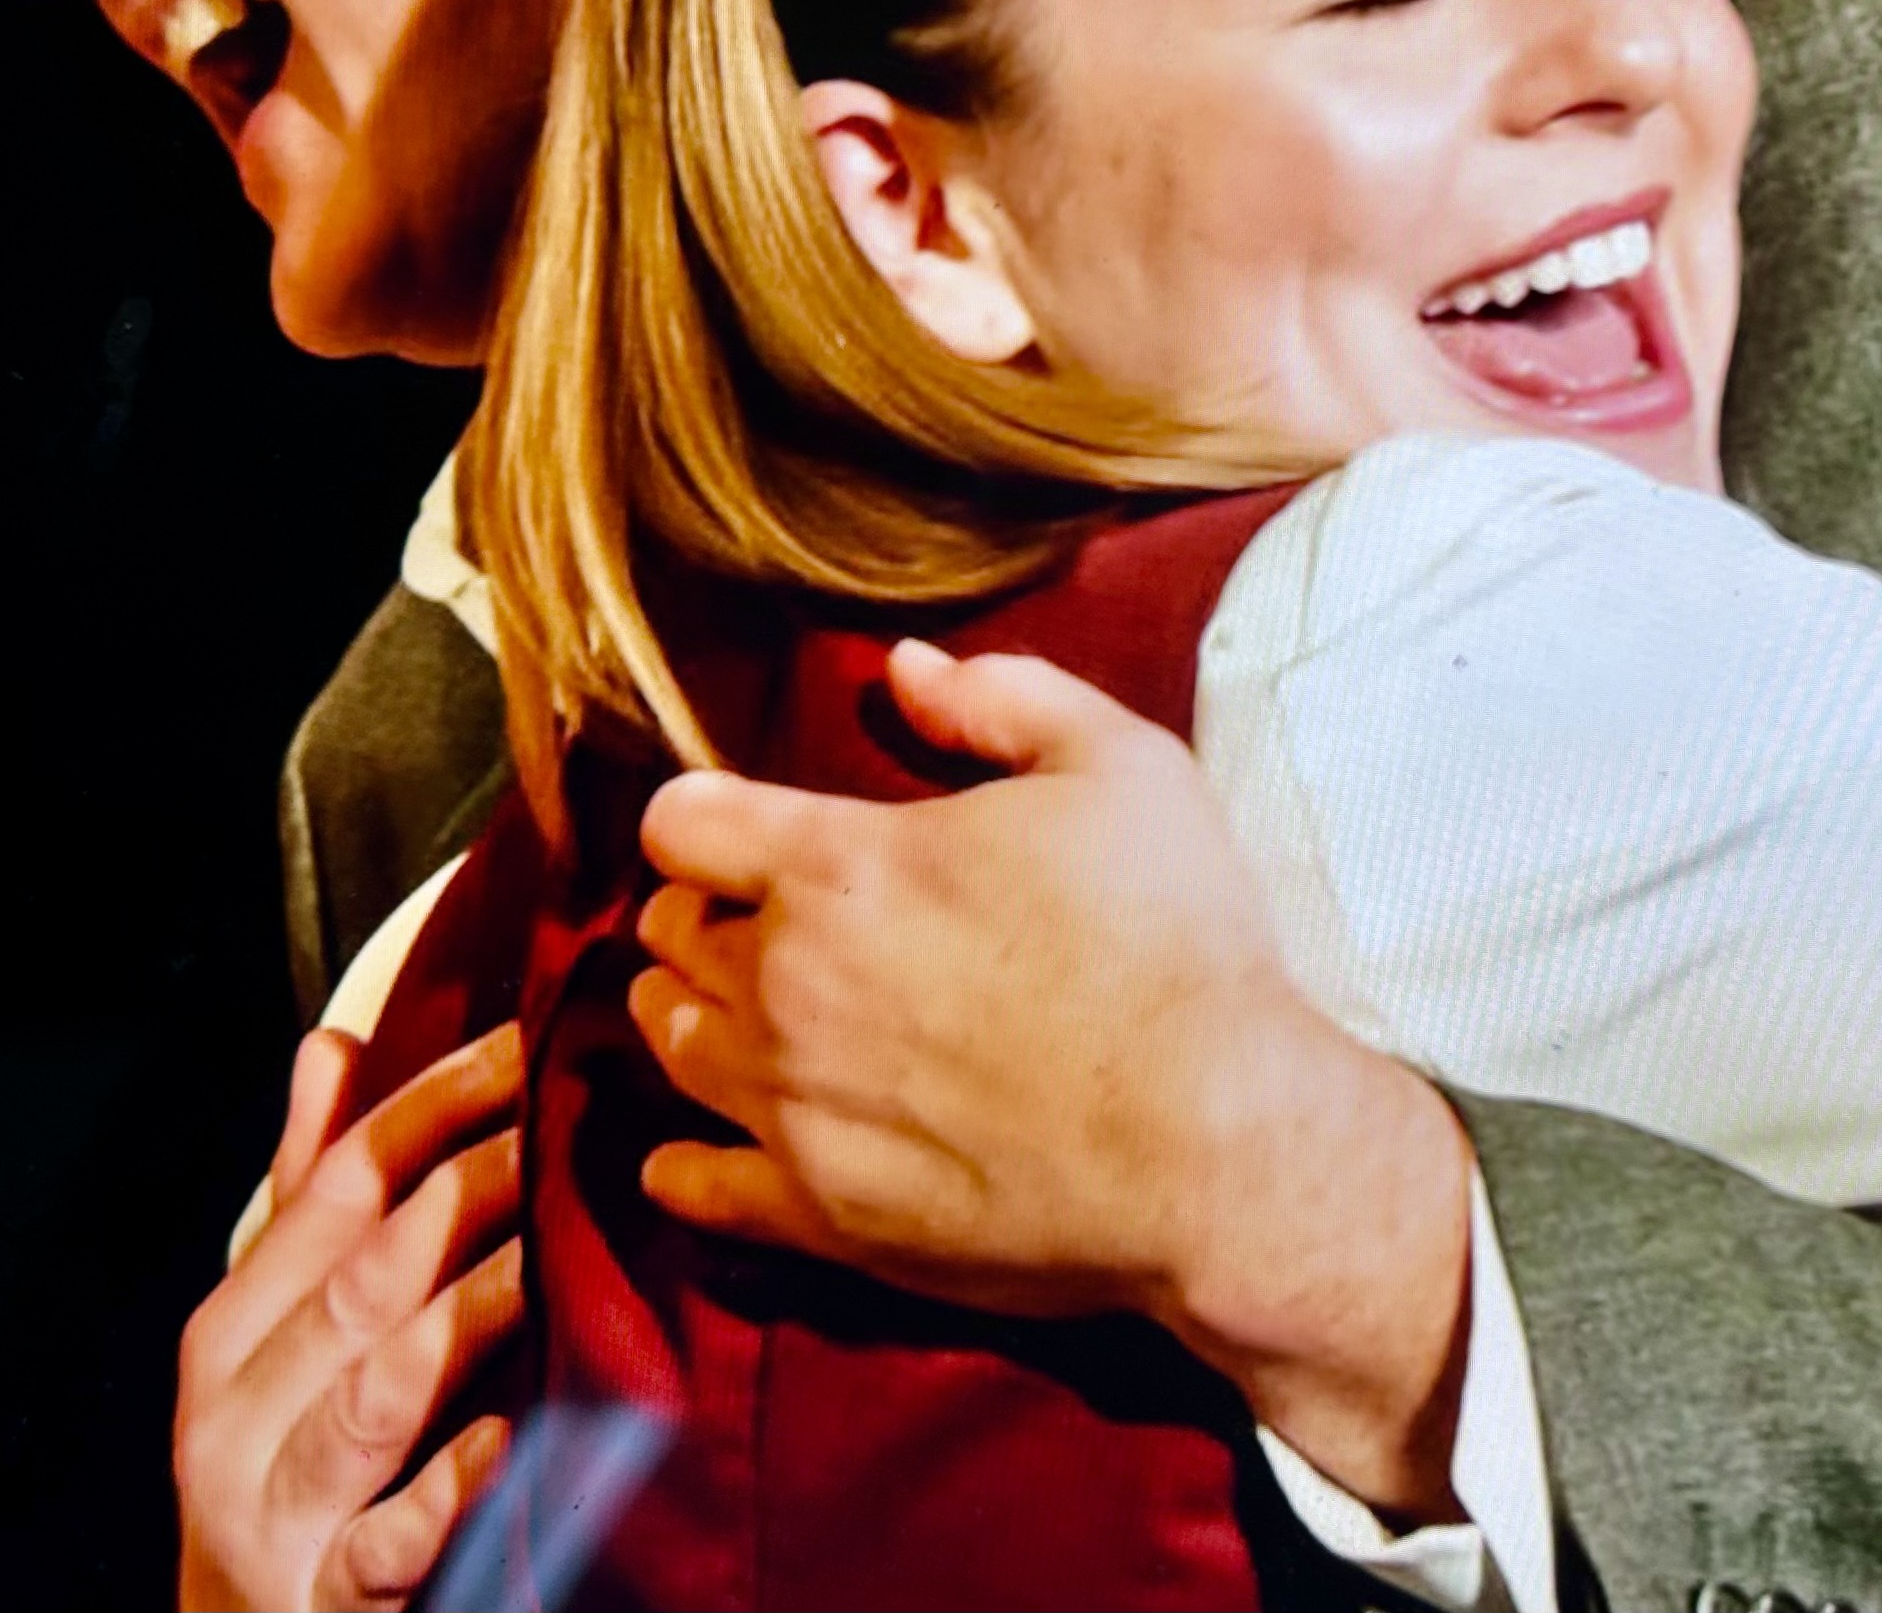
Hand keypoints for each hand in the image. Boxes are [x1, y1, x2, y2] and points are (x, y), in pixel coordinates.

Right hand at [173, 1023, 527, 1611]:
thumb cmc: (277, 1468)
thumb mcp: (272, 1335)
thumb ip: (307, 1194)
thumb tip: (331, 1042)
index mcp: (227, 1334)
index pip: (329, 1193)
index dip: (423, 1109)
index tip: (514, 1044)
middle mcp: (237, 1416)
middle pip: (360, 1282)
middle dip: (459, 1195)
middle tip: (557, 1123)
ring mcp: (277, 1514)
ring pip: (375, 1397)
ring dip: (461, 1317)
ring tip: (543, 1248)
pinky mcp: (326, 1602)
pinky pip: (392, 1541)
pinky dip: (449, 1490)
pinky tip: (509, 1439)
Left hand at [632, 641, 1472, 1515]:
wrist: (1213, 1141)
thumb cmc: (1174, 941)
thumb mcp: (1120, 766)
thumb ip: (1002, 700)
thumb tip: (901, 665)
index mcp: (837, 865)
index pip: (683, 822)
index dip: (704, 814)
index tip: (736, 826)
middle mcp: (783, 983)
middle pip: (668, 933)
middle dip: (694, 912)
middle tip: (735, 917)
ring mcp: (789, 1108)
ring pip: (674, 1048)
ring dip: (683, 1015)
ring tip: (716, 1013)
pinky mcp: (818, 1216)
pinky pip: (697, 1188)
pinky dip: (680, 1167)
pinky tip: (685, 1160)